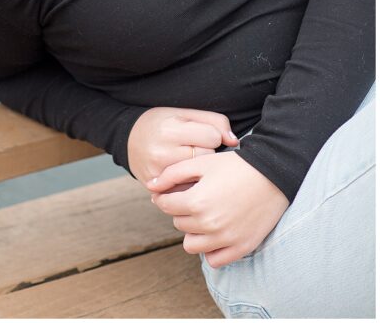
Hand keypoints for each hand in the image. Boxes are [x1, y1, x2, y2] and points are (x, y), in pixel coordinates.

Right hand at [127, 106, 238, 184]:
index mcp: (170, 129)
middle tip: (195, 148)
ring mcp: (157, 173)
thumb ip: (213, 121)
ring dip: (198, 170)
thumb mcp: (183, 113)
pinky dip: (187, 184)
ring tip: (189, 161)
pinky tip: (183, 175)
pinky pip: (184, 190)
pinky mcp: (155, 187)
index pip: (212, 137)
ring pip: (198, 177)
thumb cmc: (161, 123)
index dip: (212, 135)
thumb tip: (234, 141)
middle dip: (206, 153)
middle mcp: (162, 152)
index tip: (204, 135)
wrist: (128, 138)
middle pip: (206, 158)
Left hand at [147, 151, 289, 266]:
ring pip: (191, 245)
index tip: (172, 191)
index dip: (165, 196)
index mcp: (196, 202)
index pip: (165, 206)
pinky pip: (214, 260)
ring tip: (203, 215)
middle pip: (178, 223)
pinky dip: (210, 249)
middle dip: (181, 210)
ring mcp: (226, 239)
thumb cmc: (236, 166)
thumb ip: (172, 174)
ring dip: (193, 231)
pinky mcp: (241, 248)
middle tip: (194, 197)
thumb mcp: (202, 163)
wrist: (273, 176)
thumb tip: (150, 186)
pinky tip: (215, 231)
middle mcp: (209, 225)